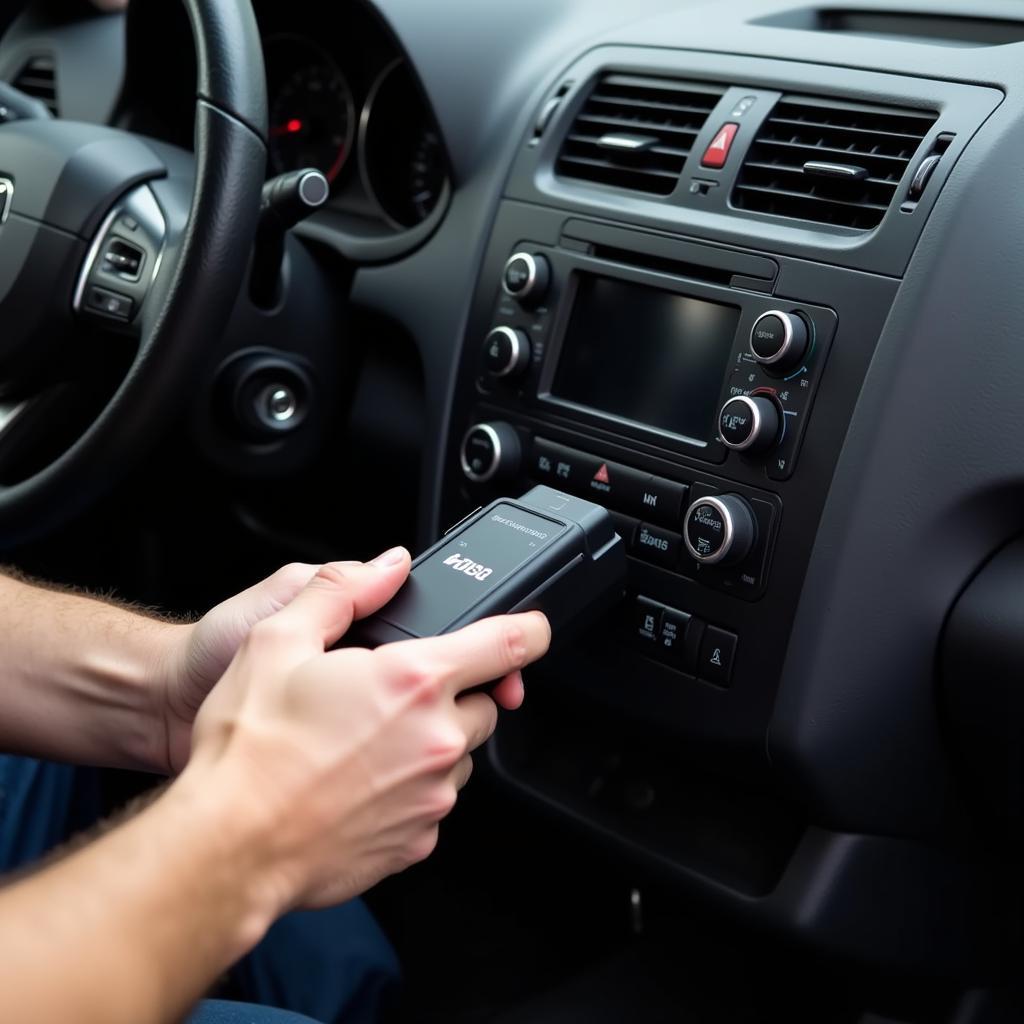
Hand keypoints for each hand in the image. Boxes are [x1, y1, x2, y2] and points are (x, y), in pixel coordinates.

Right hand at [182, 553, 549, 913]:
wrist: (228, 845)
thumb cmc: (251, 748)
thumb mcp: (278, 639)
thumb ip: (343, 591)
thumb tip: (388, 566)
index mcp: (414, 681)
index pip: (508, 645)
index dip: (529, 629)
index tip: (532, 629)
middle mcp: (436, 740)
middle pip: (483, 704)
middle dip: (453, 693)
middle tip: (394, 693)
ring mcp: (430, 796)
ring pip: (458, 755)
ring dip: (430, 741)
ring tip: (365, 740)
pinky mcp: (416, 841)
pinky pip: (431, 802)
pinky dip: (409, 788)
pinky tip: (358, 781)